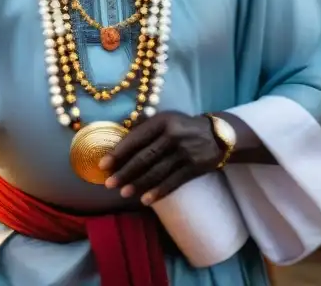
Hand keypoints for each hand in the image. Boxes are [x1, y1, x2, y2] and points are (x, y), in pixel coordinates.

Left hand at [101, 111, 221, 204]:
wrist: (217, 136)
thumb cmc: (182, 127)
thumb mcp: (165, 120)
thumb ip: (145, 130)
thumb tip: (118, 148)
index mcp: (162, 121)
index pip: (136, 138)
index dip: (118, 152)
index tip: (103, 164)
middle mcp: (173, 135)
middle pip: (145, 157)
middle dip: (125, 172)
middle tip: (109, 183)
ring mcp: (185, 153)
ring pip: (157, 172)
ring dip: (138, 184)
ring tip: (124, 193)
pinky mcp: (194, 168)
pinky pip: (173, 182)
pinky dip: (158, 192)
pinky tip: (145, 200)